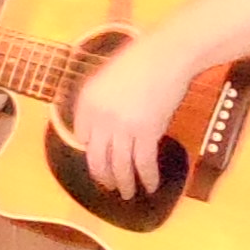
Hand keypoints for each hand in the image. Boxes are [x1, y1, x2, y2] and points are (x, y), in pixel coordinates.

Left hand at [65, 31, 195, 198]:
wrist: (167, 54)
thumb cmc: (140, 60)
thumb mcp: (107, 77)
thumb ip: (99, 103)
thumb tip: (103, 129)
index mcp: (87, 102)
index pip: (82, 137)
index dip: (91, 150)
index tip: (99, 159)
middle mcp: (100, 118)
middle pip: (97, 159)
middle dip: (103, 177)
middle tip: (109, 186)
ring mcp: (123, 127)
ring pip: (120, 167)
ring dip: (124, 185)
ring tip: (128, 194)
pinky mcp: (147, 133)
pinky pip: (144, 163)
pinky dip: (147, 178)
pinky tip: (150, 186)